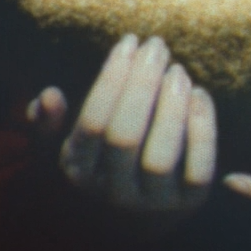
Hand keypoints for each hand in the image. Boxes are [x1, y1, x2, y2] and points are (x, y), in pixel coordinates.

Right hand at [27, 33, 214, 217]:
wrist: (141, 209)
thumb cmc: (104, 157)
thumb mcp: (69, 144)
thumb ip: (49, 123)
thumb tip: (49, 96)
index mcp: (80, 171)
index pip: (92, 124)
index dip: (112, 79)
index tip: (129, 42)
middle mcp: (113, 192)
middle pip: (125, 138)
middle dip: (142, 84)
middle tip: (157, 46)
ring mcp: (153, 200)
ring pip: (160, 158)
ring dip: (171, 107)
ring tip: (178, 70)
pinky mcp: (190, 200)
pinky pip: (199, 169)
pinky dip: (201, 128)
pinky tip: (199, 93)